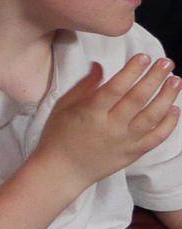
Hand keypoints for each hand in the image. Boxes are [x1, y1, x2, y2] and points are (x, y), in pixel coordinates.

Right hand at [35, 56, 181, 188]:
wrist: (62, 171)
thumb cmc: (58, 136)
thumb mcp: (63, 107)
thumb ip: (84, 86)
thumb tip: (101, 66)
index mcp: (90, 113)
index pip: (116, 88)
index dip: (132, 71)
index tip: (144, 57)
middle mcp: (110, 127)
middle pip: (137, 99)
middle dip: (154, 78)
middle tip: (166, 63)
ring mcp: (124, 142)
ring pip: (152, 117)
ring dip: (166, 97)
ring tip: (176, 81)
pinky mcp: (133, 153)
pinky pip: (155, 138)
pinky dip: (168, 124)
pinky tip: (175, 109)